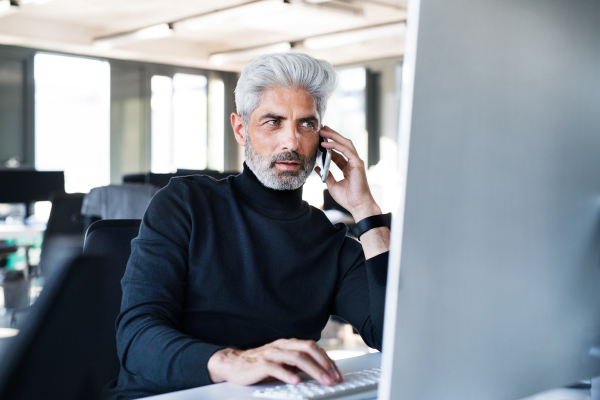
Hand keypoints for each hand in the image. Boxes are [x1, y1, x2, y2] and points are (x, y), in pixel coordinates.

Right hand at [207, 338, 342, 385]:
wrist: (233, 364)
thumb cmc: (259, 364)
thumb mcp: (282, 361)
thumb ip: (298, 362)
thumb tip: (320, 370)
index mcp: (288, 344)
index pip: (313, 348)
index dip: (327, 360)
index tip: (337, 374)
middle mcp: (282, 346)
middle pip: (308, 349)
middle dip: (324, 364)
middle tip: (334, 378)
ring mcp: (271, 354)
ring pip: (297, 358)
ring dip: (313, 370)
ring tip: (323, 380)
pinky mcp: (261, 364)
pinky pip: (276, 368)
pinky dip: (288, 374)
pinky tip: (296, 381)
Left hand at [316, 126, 380, 220]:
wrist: (357, 206)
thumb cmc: (348, 198)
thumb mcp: (332, 185)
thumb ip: (326, 175)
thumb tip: (317, 168)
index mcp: (348, 167)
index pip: (338, 152)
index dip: (329, 145)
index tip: (319, 139)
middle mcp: (353, 162)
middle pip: (343, 144)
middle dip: (332, 135)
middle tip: (322, 129)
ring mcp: (356, 162)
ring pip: (345, 143)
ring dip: (334, 136)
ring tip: (323, 131)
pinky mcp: (357, 164)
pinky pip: (346, 150)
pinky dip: (336, 146)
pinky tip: (326, 144)